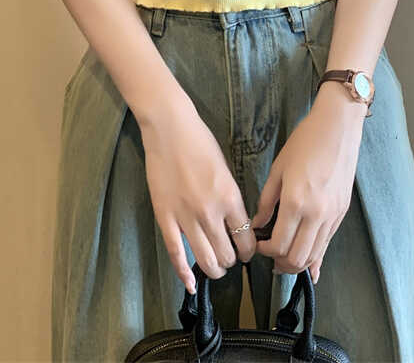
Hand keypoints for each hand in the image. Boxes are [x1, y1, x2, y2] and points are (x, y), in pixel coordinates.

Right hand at [140, 98, 255, 293]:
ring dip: (213, 268)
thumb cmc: (200, 142)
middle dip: (231, 261)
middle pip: (227, 254)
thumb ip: (231, 198)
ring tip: (215, 267)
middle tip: (230, 257)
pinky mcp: (165, 217)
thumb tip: (236, 223)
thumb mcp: (226, 169)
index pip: (246, 239)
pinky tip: (190, 284)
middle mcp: (210, 212)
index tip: (246, 251)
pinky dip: (183, 273)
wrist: (170, 128)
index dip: (248, 251)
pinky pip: (175, 253)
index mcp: (230, 197)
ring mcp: (186, 217)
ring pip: (204, 260)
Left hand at [250, 83, 364, 283]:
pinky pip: (328, 243)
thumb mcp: (278, 169)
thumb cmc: (304, 143)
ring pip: (315, 255)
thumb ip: (267, 201)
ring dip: (298, 262)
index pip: (278, 245)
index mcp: (296, 203)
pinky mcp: (342, 212)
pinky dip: (316, 255)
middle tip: (270, 257)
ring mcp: (332, 215)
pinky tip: (309, 262)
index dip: (265, 251)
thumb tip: (258, 223)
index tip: (258, 245)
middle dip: (281, 264)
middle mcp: (316, 214)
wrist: (337, 128)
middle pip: (297, 258)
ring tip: (285, 258)